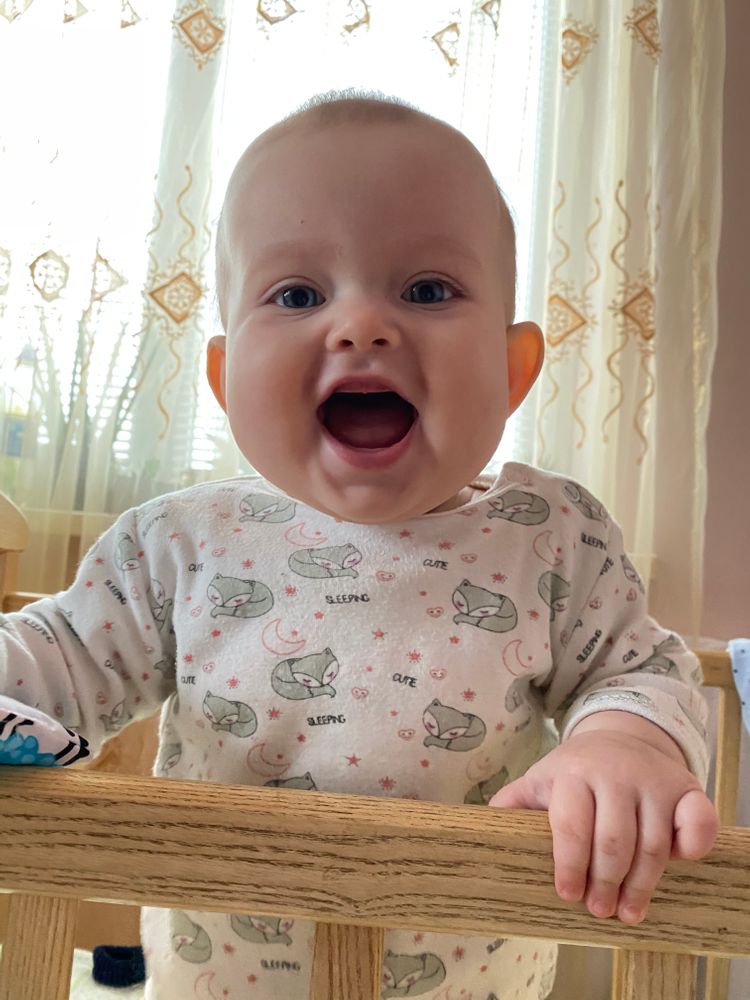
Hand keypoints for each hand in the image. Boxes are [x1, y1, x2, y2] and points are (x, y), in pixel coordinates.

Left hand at [488, 713, 717, 923]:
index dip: (570, 865)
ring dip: (642, 884)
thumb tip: (478, 831)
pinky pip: (698, 822)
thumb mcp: (541, 780)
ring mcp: (654, 780)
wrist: (622, 737)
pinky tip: (679, 865)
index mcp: (573, 773)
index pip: (571, 825)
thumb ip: (513, 805)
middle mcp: (615, 773)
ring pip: (653, 843)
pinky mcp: (687, 788)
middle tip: (600, 911)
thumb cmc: (575, 772)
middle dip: (605, 883)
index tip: (568, 896)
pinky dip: (693, 846)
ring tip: (628, 911)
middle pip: (614, 841)